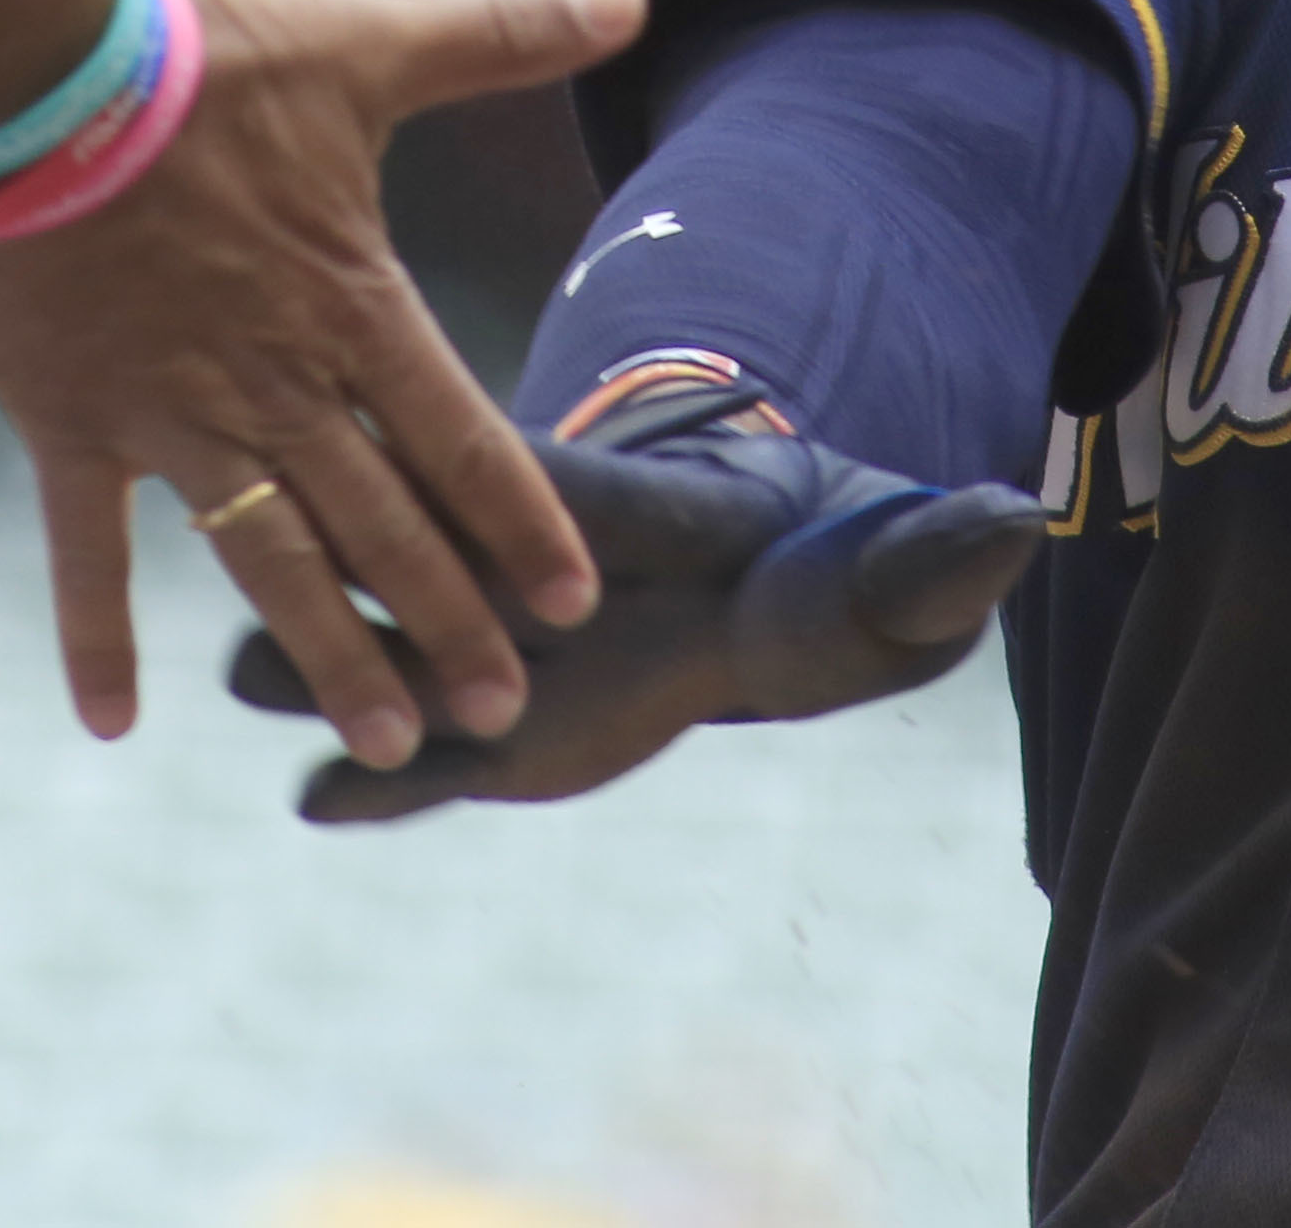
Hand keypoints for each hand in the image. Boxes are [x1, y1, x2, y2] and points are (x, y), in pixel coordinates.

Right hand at [0, 0, 644, 770]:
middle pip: (383, 526)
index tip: (570, 605)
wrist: (33, 71)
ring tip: (387, 743)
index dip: (520, 525)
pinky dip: (98, 634)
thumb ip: (499, 34)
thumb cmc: (198, 57)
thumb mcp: (365, 43)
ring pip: (271, 561)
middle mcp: (275, 383)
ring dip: (329, 653)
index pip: (462, 440)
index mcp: (350, 305)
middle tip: (502, 713)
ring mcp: (172, 415)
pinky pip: (88, 549)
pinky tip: (113, 723)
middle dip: (448, 622)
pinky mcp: (71, 422)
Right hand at [224, 384, 1044, 822]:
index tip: (470, 515)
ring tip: (265, 685)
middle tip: (314, 580)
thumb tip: (1026, 517)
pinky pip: (409, 765)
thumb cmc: (833, 566)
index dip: (514, 502)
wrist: (771, 600)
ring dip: (329, 664)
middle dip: (372, 578)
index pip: (548, 486)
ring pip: (383, 643)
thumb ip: (939, 549)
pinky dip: (364, 786)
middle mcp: (529, 571)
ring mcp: (493, 654)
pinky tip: (321, 804)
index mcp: (618, 508)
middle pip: (427, 556)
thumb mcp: (891, 561)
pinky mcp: (489, 742)